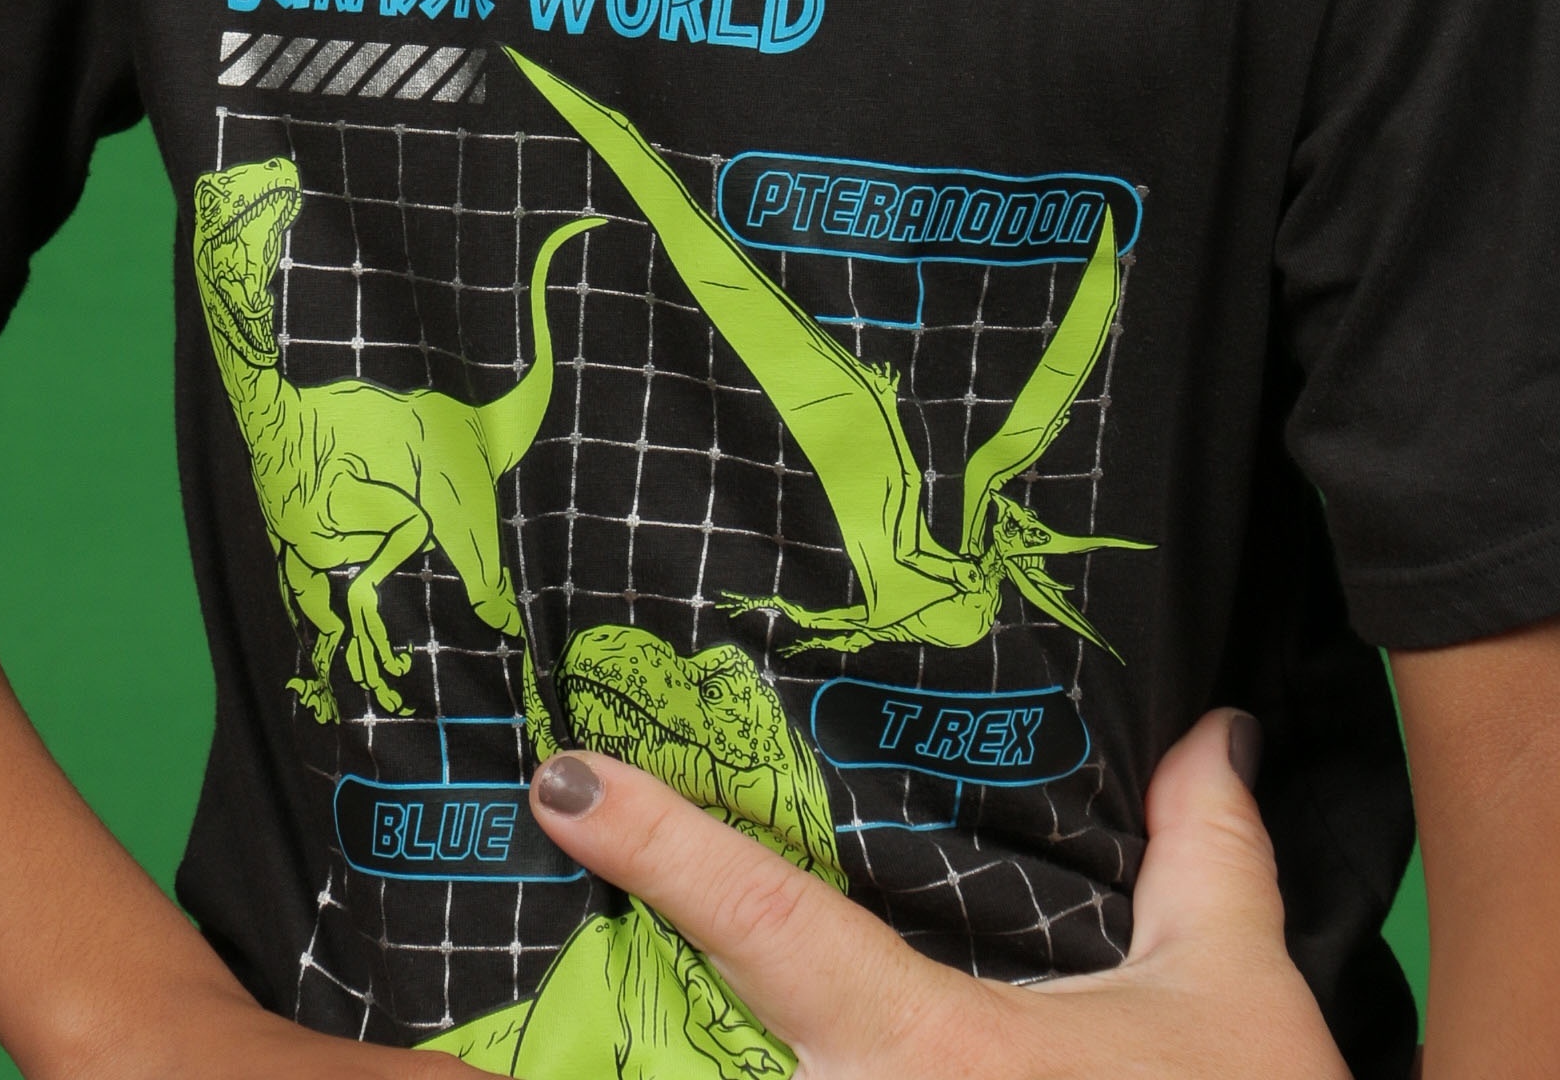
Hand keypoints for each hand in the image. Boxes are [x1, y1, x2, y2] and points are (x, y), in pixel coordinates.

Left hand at [525, 707, 1344, 1075]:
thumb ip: (1204, 855)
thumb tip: (1211, 727)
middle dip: (609, 992)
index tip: (563, 782)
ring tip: (548, 1028)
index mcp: (926, 1051)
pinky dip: (699, 1079)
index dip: (657, 844)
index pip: (766, 920)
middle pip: (684, 1053)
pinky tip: (671, 1058)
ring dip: (648, 1059)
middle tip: (536, 912)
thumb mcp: (1236, 1006)